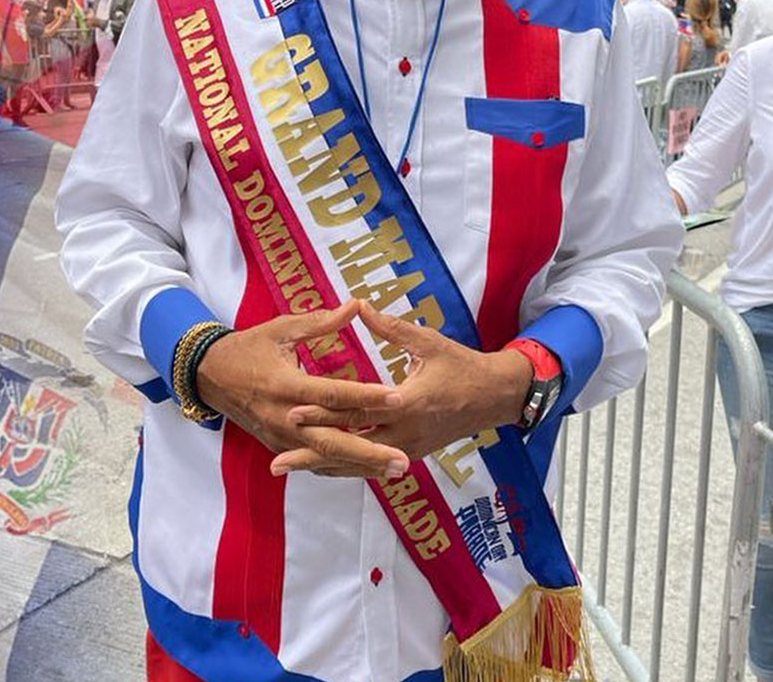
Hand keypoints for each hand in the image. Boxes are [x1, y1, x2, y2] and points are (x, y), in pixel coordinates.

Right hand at [193, 301, 409, 478]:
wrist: (208, 375)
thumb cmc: (247, 348)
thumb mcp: (280, 329)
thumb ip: (320, 322)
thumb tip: (355, 306)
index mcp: (285, 385)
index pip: (333, 395)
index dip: (367, 397)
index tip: (398, 398)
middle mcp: (284, 417)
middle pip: (333, 441)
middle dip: (370, 452)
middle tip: (404, 460)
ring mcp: (280, 436)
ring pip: (326, 457)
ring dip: (362, 466)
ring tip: (395, 470)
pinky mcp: (278, 445)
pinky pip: (314, 460)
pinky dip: (342, 466)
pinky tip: (368, 469)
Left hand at [272, 303, 530, 473]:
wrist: (495, 397)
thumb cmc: (461, 365)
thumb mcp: (428, 342)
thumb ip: (391, 328)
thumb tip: (359, 304)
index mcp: (408, 402)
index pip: (357, 410)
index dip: (323, 413)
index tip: (291, 413)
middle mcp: (406, 432)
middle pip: (351, 447)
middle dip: (313, 454)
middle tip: (277, 461)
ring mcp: (409, 448)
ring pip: (360, 462)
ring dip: (325, 466)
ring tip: (289, 467)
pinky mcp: (411, 454)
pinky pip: (373, 465)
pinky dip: (347, 467)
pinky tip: (322, 467)